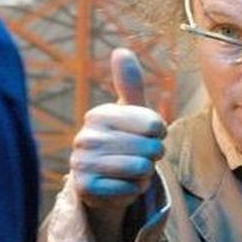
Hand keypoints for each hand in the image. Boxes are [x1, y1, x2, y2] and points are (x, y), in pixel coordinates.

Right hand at [69, 48, 166, 214]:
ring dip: (145, 174)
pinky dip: (134, 190)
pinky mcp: (86, 189)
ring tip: (133, 170)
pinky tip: (122, 186)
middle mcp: (85, 137)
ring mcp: (82, 163)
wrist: (102, 183)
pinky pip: (131, 190)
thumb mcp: (129, 112)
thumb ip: (129, 84)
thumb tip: (121, 50)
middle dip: (153, 155)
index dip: (160, 133)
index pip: (154, 124)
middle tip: (140, 156)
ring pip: (142, 170)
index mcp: (98, 114)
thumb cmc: (122, 142)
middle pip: (151, 148)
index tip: (148, 135)